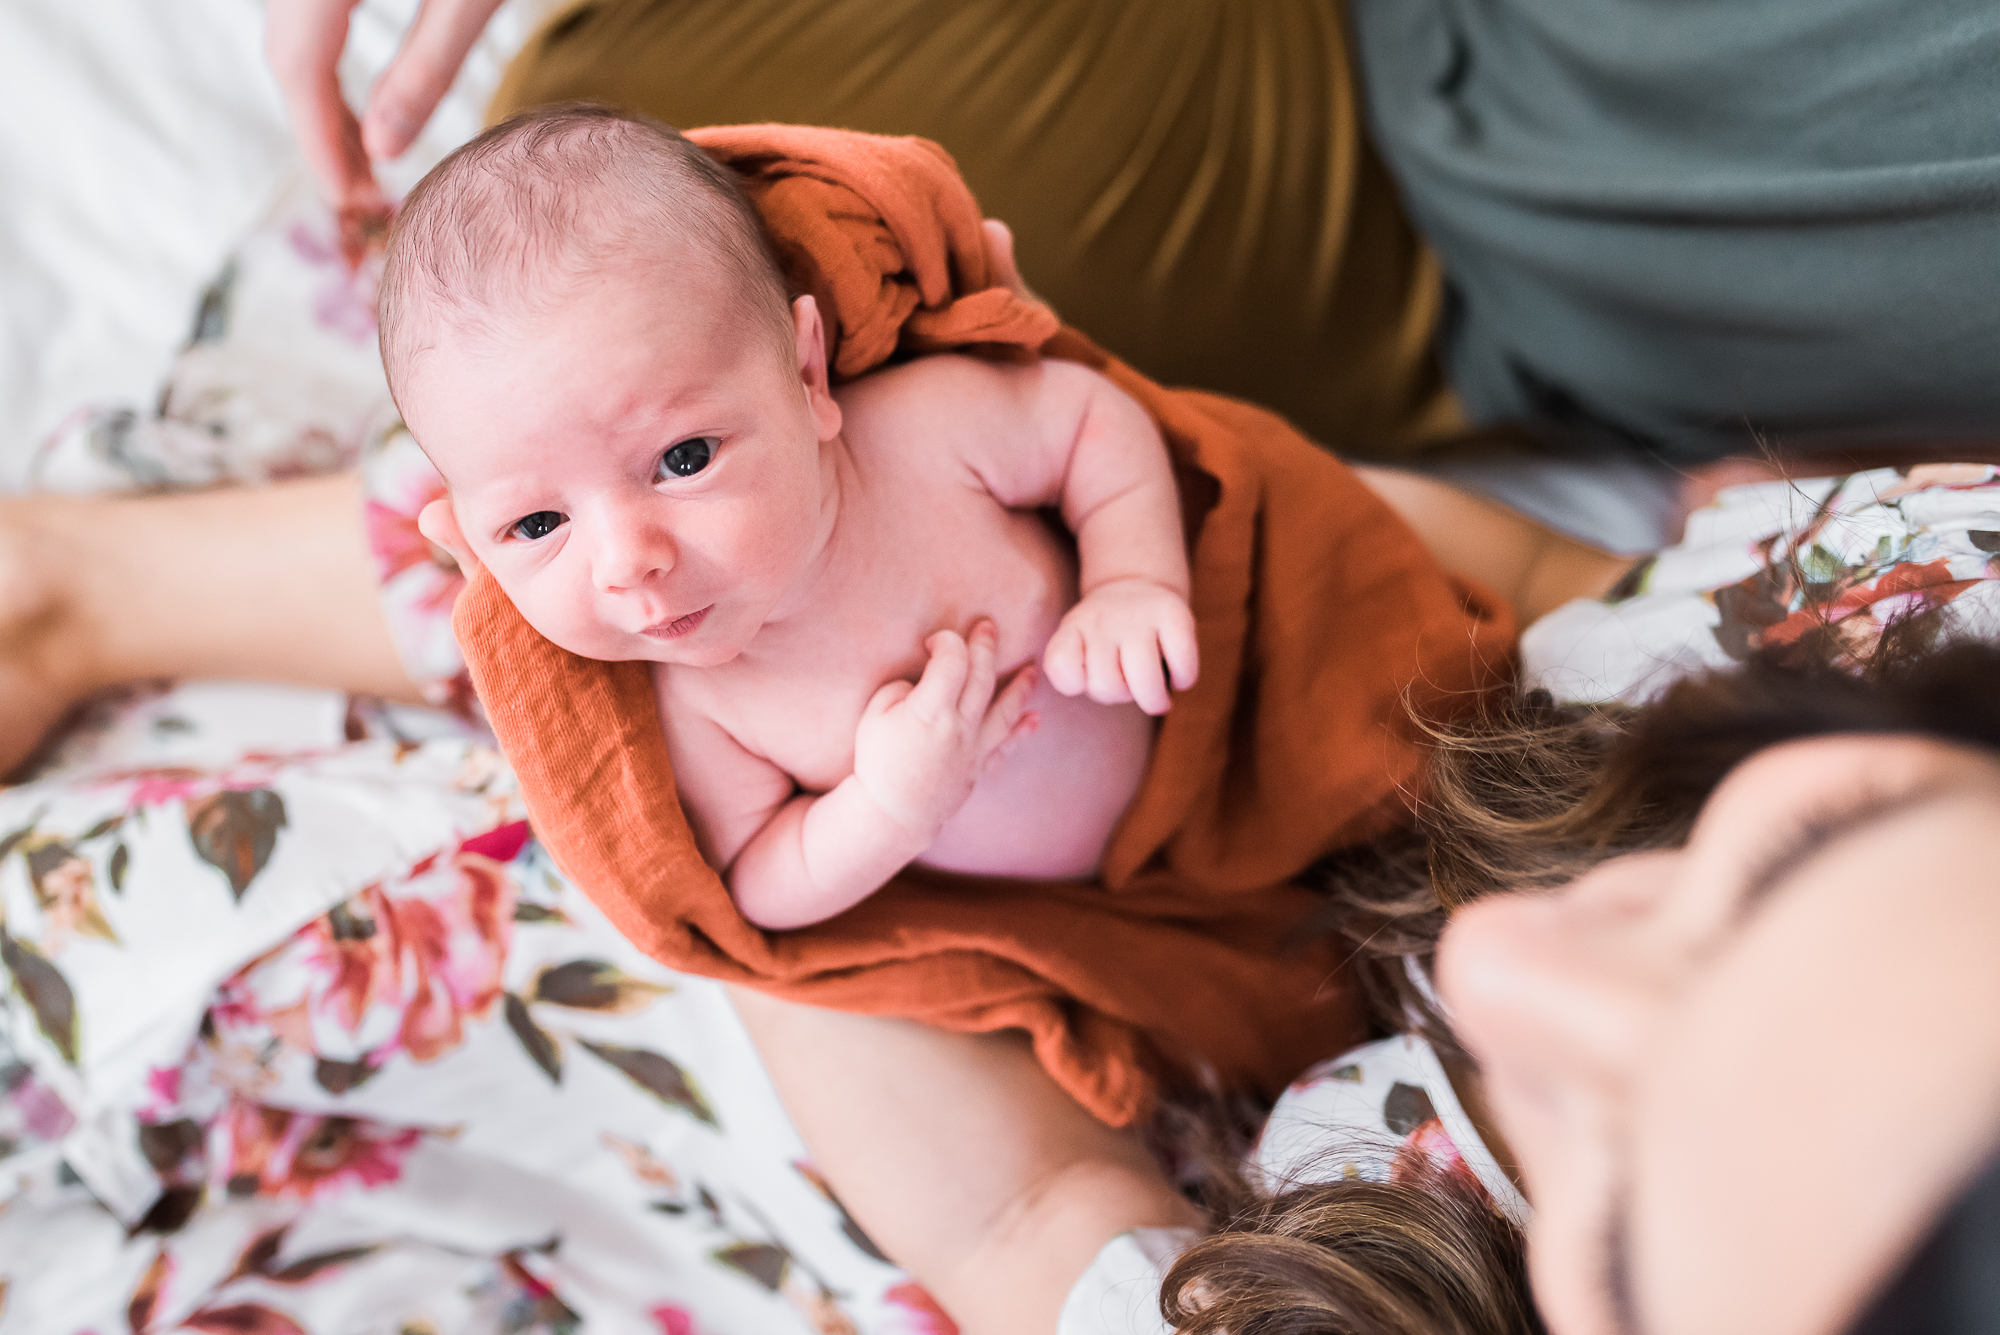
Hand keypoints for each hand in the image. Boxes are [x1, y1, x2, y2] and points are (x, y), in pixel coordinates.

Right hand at [266, 0, 503, 227]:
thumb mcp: (468, 1)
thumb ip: (427, 69)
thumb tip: (383, 152)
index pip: (299, 67)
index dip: (318, 140)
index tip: (346, 199)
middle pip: (289, 53)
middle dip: (322, 129)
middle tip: (365, 194)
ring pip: (296, 33)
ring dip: (325, 96)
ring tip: (369, 158)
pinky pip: (312, 12)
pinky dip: (332, 59)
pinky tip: (365, 96)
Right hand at [852, 620, 1039, 843]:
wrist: (893, 814)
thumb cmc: (877, 762)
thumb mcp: (874, 716)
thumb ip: (900, 689)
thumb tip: (923, 681)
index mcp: (930, 709)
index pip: (951, 661)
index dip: (945, 642)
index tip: (932, 642)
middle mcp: (959, 726)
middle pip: (981, 677)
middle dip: (986, 647)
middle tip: (989, 626)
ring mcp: (973, 748)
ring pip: (1004, 710)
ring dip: (1020, 686)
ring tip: (1032, 669)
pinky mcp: (977, 767)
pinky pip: (1005, 747)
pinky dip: (1021, 732)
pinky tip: (1034, 718)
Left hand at [1043, 578, 1197, 714]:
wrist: (1134, 584)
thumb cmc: (1105, 636)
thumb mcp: (1078, 645)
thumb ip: (1073, 673)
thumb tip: (1109, 690)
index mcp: (1074, 628)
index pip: (1061, 666)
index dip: (1076, 683)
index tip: (1089, 676)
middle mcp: (1104, 619)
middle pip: (1106, 686)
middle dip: (1121, 696)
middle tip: (1129, 685)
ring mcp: (1140, 615)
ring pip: (1144, 682)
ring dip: (1153, 699)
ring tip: (1156, 694)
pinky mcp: (1176, 615)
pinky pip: (1182, 667)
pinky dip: (1184, 679)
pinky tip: (1177, 674)